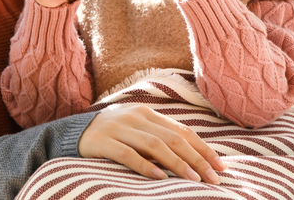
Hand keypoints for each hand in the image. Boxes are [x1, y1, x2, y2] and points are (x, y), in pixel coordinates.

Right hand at [79, 104, 225, 182]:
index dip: (203, 148)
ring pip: (154, 145)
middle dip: (196, 159)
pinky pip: (128, 155)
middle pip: (172, 138)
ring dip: (177, 164)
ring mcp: (119, 129)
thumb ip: (160, 136)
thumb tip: (194, 156)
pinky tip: (160, 178)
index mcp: (147, 113)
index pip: (181, 130)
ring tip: (194, 179)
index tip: (221, 166)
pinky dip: (146, 166)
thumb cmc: (113, 134)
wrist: (73, 132)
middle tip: (213, 177)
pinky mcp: (103, 142)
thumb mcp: (137, 129)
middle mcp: (135, 117)